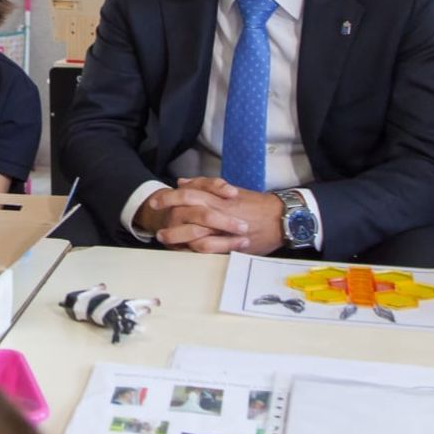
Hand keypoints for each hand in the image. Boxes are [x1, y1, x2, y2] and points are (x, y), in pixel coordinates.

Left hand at [135, 181, 265, 254]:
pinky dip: (195, 250)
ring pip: (195, 230)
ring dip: (176, 235)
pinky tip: (184, 251)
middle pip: (188, 209)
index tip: (155, 201)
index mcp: (218, 196)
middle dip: (167, 215)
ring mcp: (224, 227)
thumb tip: (183, 182)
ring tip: (164, 238)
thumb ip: (205, 186)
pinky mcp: (231, 242)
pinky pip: (209, 248)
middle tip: (154, 223)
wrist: (280, 218)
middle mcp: (219, 209)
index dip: (169, 196)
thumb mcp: (230, 190)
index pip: (189, 193)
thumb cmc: (255, 204)